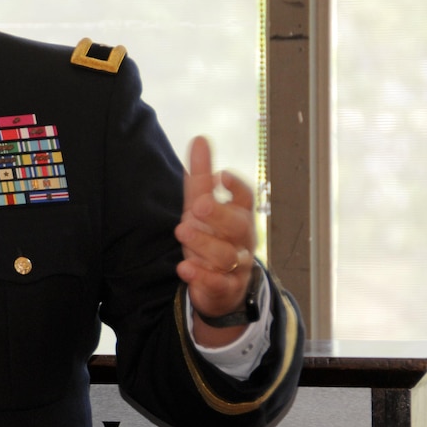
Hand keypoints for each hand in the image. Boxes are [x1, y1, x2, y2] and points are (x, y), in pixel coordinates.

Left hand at [174, 137, 255, 336]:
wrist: (221, 286)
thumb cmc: (212, 237)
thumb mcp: (202, 206)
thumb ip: (202, 177)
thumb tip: (200, 139)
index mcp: (238, 215)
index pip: (245, 199)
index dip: (236, 187)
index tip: (222, 175)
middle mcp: (241, 239)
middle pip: (237, 225)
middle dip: (218, 215)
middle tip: (196, 206)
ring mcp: (236, 265)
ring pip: (226, 254)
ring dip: (204, 244)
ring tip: (182, 231)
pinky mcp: (225, 288)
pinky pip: (218, 283)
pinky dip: (202, 277)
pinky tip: (184, 268)